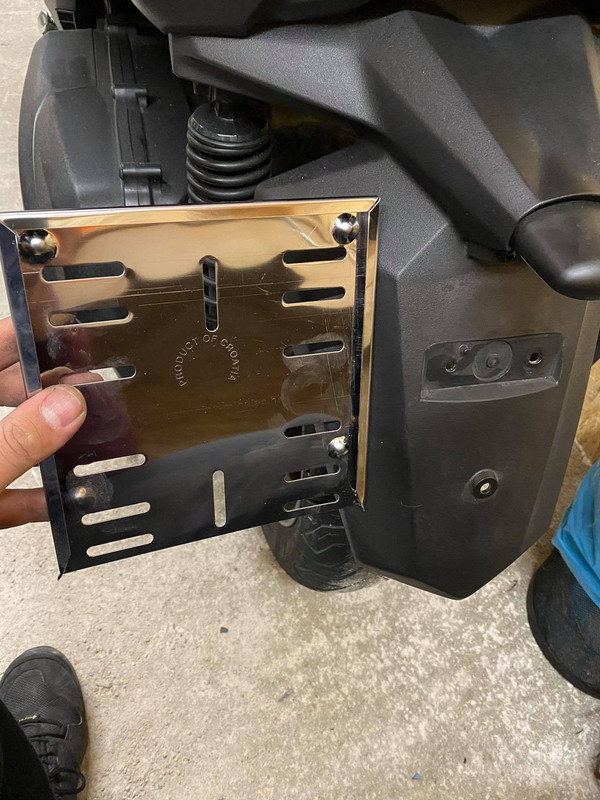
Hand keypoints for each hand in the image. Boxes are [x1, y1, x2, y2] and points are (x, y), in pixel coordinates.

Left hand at [0, 317, 85, 527]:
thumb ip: (16, 442)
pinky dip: (35, 498)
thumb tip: (67, 405)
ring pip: (9, 442)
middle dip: (45, 387)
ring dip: (45, 441)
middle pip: (3, 394)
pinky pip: (8, 495)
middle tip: (88, 380)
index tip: (59, 322)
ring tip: (85, 427)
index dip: (19, 333)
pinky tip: (66, 500)